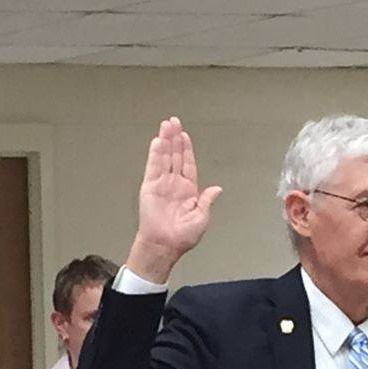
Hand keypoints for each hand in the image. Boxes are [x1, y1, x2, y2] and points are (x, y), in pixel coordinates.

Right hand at [126, 117, 221, 283]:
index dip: (186, 149)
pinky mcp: (150, 187)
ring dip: (165, 141)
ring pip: (164, 157)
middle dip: (175, 138)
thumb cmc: (181, 237)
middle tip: (173, 122)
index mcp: (188, 191)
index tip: (184, 135)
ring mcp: (162, 184)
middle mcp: (174, 185)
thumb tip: (216, 189)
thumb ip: (207, 200)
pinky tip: (158, 141)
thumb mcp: (202, 218)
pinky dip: (156, 154)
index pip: (187, 164)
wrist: (164, 246)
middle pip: (175, 155)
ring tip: (166, 126)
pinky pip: (154, 166)